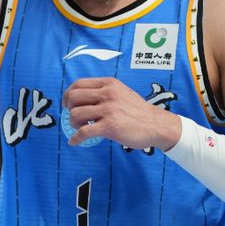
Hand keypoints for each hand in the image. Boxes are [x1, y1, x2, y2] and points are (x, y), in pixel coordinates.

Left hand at [62, 77, 180, 150]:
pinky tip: (74, 142)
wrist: (156, 124)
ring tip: (79, 128)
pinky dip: (75, 139)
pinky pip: (84, 132)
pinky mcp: (109, 126)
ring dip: (72, 124)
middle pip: (73, 97)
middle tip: (72, 117)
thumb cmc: (137, 110)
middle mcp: (107, 94)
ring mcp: (108, 110)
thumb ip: (103, 92)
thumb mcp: (120, 92)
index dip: (68, 94)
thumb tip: (81, 98)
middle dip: (68, 108)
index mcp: (108, 84)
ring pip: (75, 114)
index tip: (67, 103)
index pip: (78, 84)